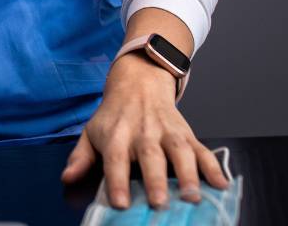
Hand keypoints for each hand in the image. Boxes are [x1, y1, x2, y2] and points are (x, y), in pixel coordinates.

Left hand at [59, 52, 229, 208]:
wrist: (138, 83)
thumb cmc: (113, 116)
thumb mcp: (91, 132)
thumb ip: (80, 158)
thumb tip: (67, 178)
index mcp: (116, 135)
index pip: (114, 159)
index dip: (116, 181)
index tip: (119, 203)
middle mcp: (142, 132)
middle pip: (149, 155)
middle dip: (155, 180)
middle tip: (159, 203)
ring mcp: (167, 132)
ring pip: (179, 151)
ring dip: (188, 174)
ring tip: (193, 197)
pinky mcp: (186, 133)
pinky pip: (202, 149)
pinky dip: (213, 166)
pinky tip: (220, 184)